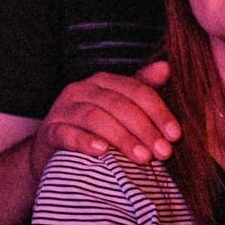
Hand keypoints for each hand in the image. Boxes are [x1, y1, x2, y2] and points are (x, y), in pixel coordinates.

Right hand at [32, 61, 179, 174]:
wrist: (54, 152)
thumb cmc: (96, 128)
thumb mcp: (121, 109)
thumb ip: (143, 89)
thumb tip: (166, 67)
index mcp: (104, 82)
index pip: (137, 91)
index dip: (159, 112)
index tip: (176, 136)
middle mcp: (82, 90)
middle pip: (118, 105)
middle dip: (144, 129)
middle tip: (163, 152)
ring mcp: (63, 109)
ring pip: (95, 118)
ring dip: (122, 138)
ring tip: (142, 157)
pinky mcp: (49, 130)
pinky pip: (66, 134)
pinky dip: (85, 142)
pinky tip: (102, 152)